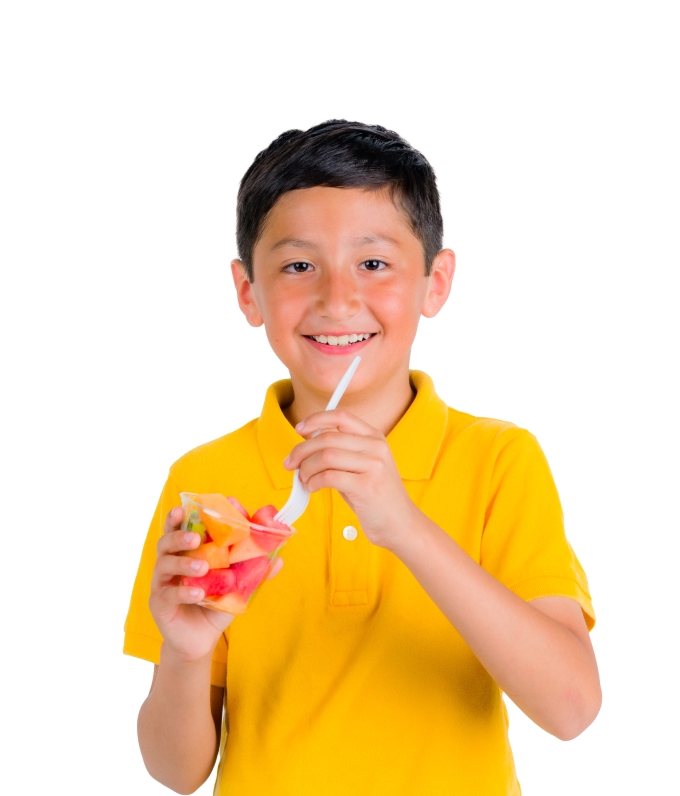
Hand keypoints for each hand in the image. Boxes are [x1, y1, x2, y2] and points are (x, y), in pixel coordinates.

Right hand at [149, 507, 283, 661]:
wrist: (200, 641)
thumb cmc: (214, 606)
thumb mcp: (237, 587)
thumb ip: (253, 572)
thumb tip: (279, 559)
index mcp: (187, 552)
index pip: (181, 528)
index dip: (181, 516)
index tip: (188, 506)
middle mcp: (171, 563)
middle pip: (166, 541)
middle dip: (179, 534)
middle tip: (196, 536)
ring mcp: (162, 583)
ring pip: (164, 563)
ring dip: (184, 561)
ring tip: (203, 566)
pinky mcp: (160, 603)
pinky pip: (168, 593)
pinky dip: (183, 591)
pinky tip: (197, 594)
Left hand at [283, 409, 419, 547]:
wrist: (400, 524)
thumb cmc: (375, 497)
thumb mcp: (362, 467)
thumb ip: (340, 453)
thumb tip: (304, 447)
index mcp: (375, 437)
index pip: (341, 416)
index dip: (316, 419)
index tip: (299, 429)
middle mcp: (376, 447)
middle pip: (327, 437)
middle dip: (301, 450)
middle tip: (290, 464)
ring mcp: (374, 466)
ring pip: (325, 456)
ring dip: (306, 469)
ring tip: (304, 479)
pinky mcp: (367, 486)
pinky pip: (329, 476)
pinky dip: (314, 481)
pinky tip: (312, 488)